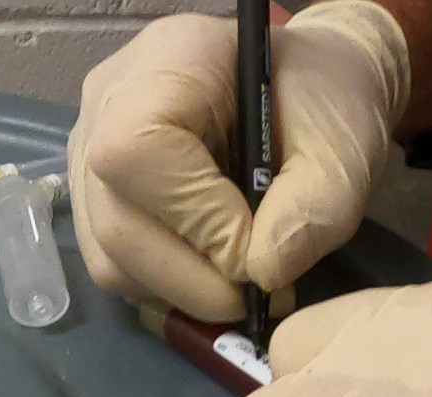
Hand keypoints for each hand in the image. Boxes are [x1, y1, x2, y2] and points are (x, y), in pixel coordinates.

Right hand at [70, 1, 411, 322]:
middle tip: (257, 298)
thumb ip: (316, 208)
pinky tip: (210, 269)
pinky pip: (111, 264)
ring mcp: (87, 152)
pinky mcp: (91, 197)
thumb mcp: (344, 146)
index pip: (139, 156)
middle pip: (116, 223)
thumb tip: (262, 275)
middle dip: (192, 280)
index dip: (197, 222)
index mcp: (167, 62)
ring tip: (239, 281)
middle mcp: (107, 105)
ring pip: (108, 258)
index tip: (259, 254)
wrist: (304, 92)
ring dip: (179, 292)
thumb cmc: (322, 101)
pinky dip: (165, 286)